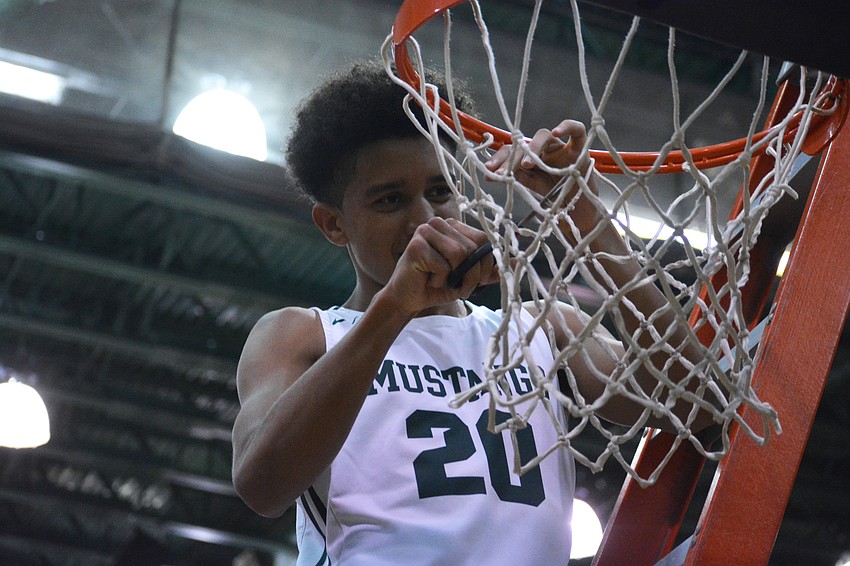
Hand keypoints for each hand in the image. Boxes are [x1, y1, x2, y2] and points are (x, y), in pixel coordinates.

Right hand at [381, 218, 498, 315]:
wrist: (409, 299)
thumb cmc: (437, 285)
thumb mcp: (468, 278)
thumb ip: (488, 269)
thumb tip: (514, 262)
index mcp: (453, 227)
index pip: (483, 238)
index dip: (486, 263)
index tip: (480, 280)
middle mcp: (440, 223)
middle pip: (473, 247)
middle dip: (472, 274)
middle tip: (461, 287)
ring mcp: (426, 231)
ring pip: (460, 253)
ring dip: (455, 277)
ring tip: (442, 282)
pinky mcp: (416, 245)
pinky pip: (443, 264)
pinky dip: (439, 279)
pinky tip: (428, 279)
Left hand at [485, 120, 601, 234]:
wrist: (577, 208)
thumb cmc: (556, 194)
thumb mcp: (532, 186)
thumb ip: (517, 177)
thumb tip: (491, 175)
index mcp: (531, 156)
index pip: (512, 151)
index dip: (499, 159)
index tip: (488, 172)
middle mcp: (544, 148)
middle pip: (525, 143)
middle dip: (511, 158)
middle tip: (502, 174)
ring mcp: (560, 147)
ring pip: (544, 135)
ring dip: (534, 148)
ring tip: (527, 165)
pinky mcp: (579, 148)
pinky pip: (576, 130)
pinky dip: (567, 127)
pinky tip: (557, 131)